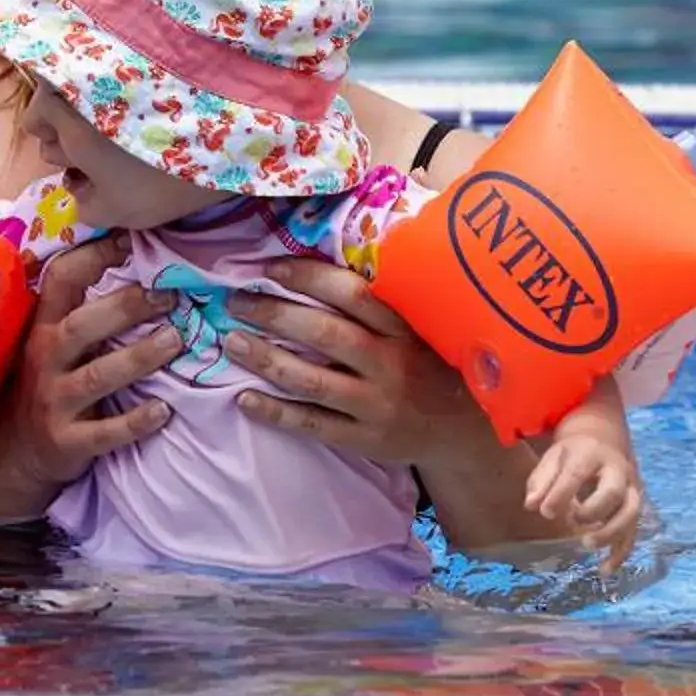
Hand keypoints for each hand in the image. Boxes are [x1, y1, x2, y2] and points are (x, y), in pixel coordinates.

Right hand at [0, 235, 179, 499]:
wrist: (16, 449)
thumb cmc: (49, 381)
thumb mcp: (51, 341)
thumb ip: (83, 310)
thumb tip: (136, 259)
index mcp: (43, 327)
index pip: (61, 280)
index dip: (93, 256)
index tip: (132, 240)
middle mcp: (45, 359)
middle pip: (82, 326)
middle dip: (125, 308)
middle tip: (169, 296)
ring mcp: (55, 401)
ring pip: (97, 377)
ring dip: (139, 358)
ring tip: (176, 341)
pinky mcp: (68, 441)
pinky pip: (105, 432)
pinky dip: (135, 421)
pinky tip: (163, 411)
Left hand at [219, 258, 491, 468]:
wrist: (464, 432)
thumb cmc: (431, 365)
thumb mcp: (422, 327)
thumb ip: (383, 302)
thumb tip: (327, 256)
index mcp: (404, 329)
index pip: (353, 295)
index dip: (310, 278)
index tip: (271, 267)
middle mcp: (390, 365)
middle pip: (324, 336)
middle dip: (274, 315)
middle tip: (236, 302)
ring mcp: (376, 405)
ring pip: (312, 382)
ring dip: (266, 360)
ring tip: (232, 342)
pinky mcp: (364, 439)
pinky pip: (313, 424)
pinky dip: (276, 413)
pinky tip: (243, 399)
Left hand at [524, 432, 645, 566]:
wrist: (605, 440)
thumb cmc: (574, 454)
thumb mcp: (553, 457)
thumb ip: (541, 480)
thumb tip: (532, 505)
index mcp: (592, 454)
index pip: (578, 473)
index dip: (562, 493)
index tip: (546, 512)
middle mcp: (617, 471)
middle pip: (613, 492)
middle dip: (593, 511)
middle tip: (573, 522)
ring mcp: (631, 489)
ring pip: (630, 513)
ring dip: (611, 533)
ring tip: (587, 545)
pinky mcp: (635, 507)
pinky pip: (634, 531)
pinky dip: (621, 552)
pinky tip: (605, 570)